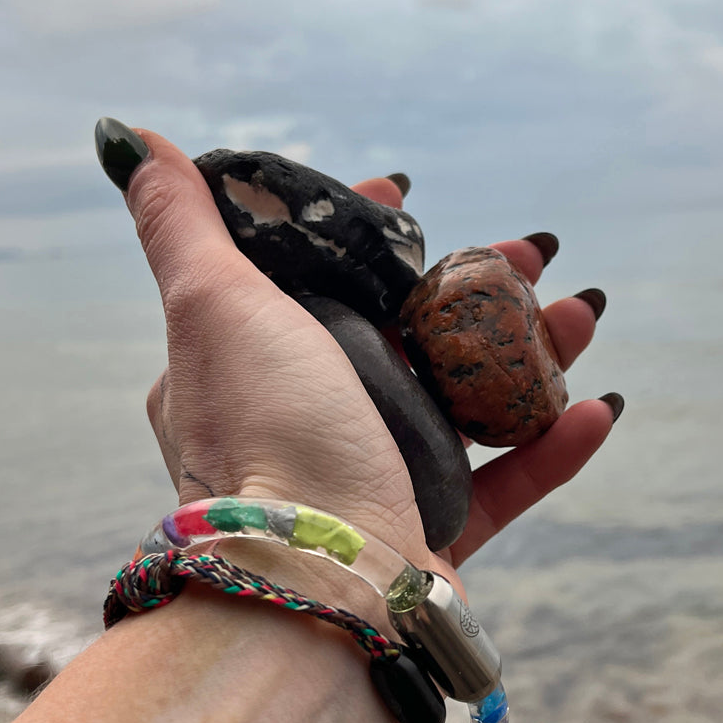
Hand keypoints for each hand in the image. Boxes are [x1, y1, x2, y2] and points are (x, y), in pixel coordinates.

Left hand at [109, 125, 616, 573]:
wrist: (320, 585)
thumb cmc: (268, 436)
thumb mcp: (213, 306)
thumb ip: (180, 225)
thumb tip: (127, 136)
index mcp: (250, 368)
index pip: (313, 280)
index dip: (364, 235)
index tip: (408, 196)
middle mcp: (304, 423)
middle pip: (404, 336)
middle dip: (472, 288)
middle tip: (531, 254)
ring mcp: (367, 481)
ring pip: (462, 405)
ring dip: (527, 357)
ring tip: (581, 316)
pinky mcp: (424, 538)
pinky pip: (500, 485)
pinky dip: (547, 448)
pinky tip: (596, 411)